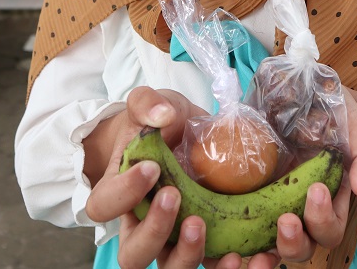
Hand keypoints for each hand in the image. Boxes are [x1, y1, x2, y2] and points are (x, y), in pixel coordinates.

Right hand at [87, 87, 249, 268]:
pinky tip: (251, 252)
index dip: (124, 193)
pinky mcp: (206, 242)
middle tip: (175, 197)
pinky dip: (229, 266)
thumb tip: (162, 116)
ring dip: (188, 255)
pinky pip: (212, 266)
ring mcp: (173, 239)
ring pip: (170, 268)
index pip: (105, 206)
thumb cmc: (156, 124)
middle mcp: (141, 225)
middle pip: (133, 254)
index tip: (152, 167)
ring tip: (204, 226)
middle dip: (154, 232)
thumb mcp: (149, 104)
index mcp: (118, 193)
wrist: (178, 136)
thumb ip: (147, 104)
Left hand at [246, 86, 356, 266]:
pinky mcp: (246, 196)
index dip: (323, 221)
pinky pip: (239, 228)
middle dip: (295, 242)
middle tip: (286, 219)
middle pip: (301, 248)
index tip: (316, 190)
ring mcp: (272, 205)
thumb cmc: (332, 113)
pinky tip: (226, 234)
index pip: (329, 231)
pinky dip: (234, 240)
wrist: (300, 90)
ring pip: (269, 246)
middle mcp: (300, 211)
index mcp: (329, 203)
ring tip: (263, 224)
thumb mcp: (355, 127)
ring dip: (267, 246)